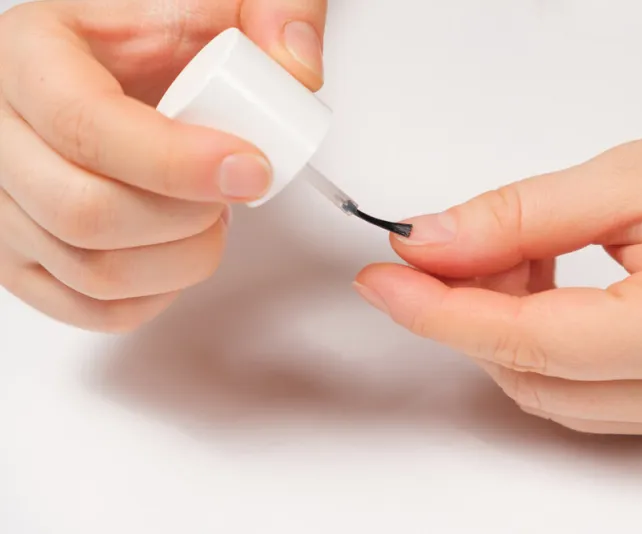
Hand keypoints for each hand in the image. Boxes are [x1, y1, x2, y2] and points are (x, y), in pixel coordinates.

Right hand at [0, 0, 326, 330]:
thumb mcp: (215, 2)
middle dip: (187, 219)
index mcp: (30, 57)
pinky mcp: (26, 259)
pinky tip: (180, 248)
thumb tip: (297, 68)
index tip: (250, 168)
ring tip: (209, 212)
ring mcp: (5, 207)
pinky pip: (93, 308)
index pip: (85, 126)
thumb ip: (273, 11)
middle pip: (83, 212)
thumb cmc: (153, 41)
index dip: (177, 162)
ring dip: (181, 257)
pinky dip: (158, 293)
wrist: (122, 73)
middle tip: (235, 191)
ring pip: (92, 271)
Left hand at [356, 103, 641, 436]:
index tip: (388, 280)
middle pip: (530, 375)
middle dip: (471, 311)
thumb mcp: (631, 175)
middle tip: (450, 245)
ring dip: (504, 325)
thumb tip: (432, 244)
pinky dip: (538, 341)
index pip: (528, 340)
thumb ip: (520, 216)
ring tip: (515, 251)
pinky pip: (579, 390)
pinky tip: (541, 284)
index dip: (441, 311)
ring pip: (548, 391)